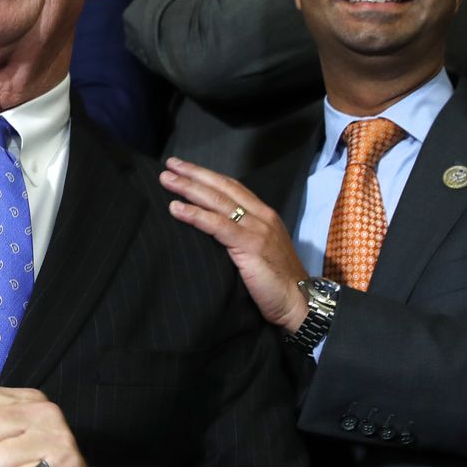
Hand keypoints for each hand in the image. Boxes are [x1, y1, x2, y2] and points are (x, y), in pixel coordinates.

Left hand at [159, 156, 309, 330]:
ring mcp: (257, 229)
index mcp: (264, 215)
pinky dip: (194, 214)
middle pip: (223, 187)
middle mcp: (262, 216)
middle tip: (170, 164)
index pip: (232, 187)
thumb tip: (212, 229)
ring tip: (167, 180)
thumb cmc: (277, 283)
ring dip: (189, 188)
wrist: (299, 303)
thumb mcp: (259, 251)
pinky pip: (217, 225)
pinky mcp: (250, 245)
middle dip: (194, 173)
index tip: (184, 167)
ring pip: (218, 201)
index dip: (208, 175)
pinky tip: (176, 208)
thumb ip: (241, 236)